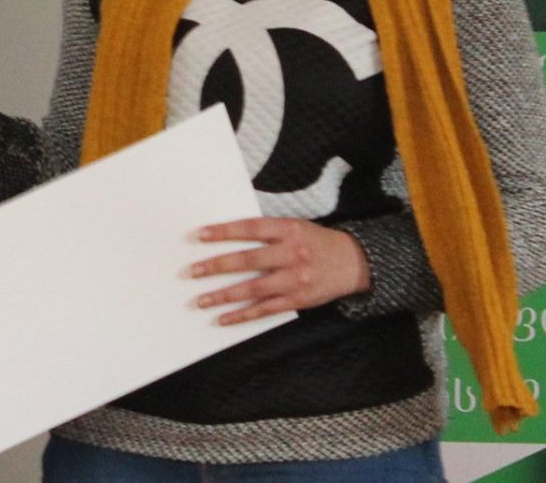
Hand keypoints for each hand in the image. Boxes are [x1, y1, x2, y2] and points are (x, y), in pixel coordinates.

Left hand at [188, 217, 370, 324]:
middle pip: (248, 260)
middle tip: (192, 271)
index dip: (224, 232)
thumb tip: (228, 235)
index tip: (200, 235)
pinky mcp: (297, 300)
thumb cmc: (316, 241)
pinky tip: (223, 319)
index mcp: (288, 230)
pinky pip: (265, 309)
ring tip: (200, 300)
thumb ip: (267, 231)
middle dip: (217, 266)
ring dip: (224, 296)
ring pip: (253, 288)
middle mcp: (291, 254)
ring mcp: (294, 279)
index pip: (250, 228)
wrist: (353, 263)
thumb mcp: (295, 226)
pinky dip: (243, 315)